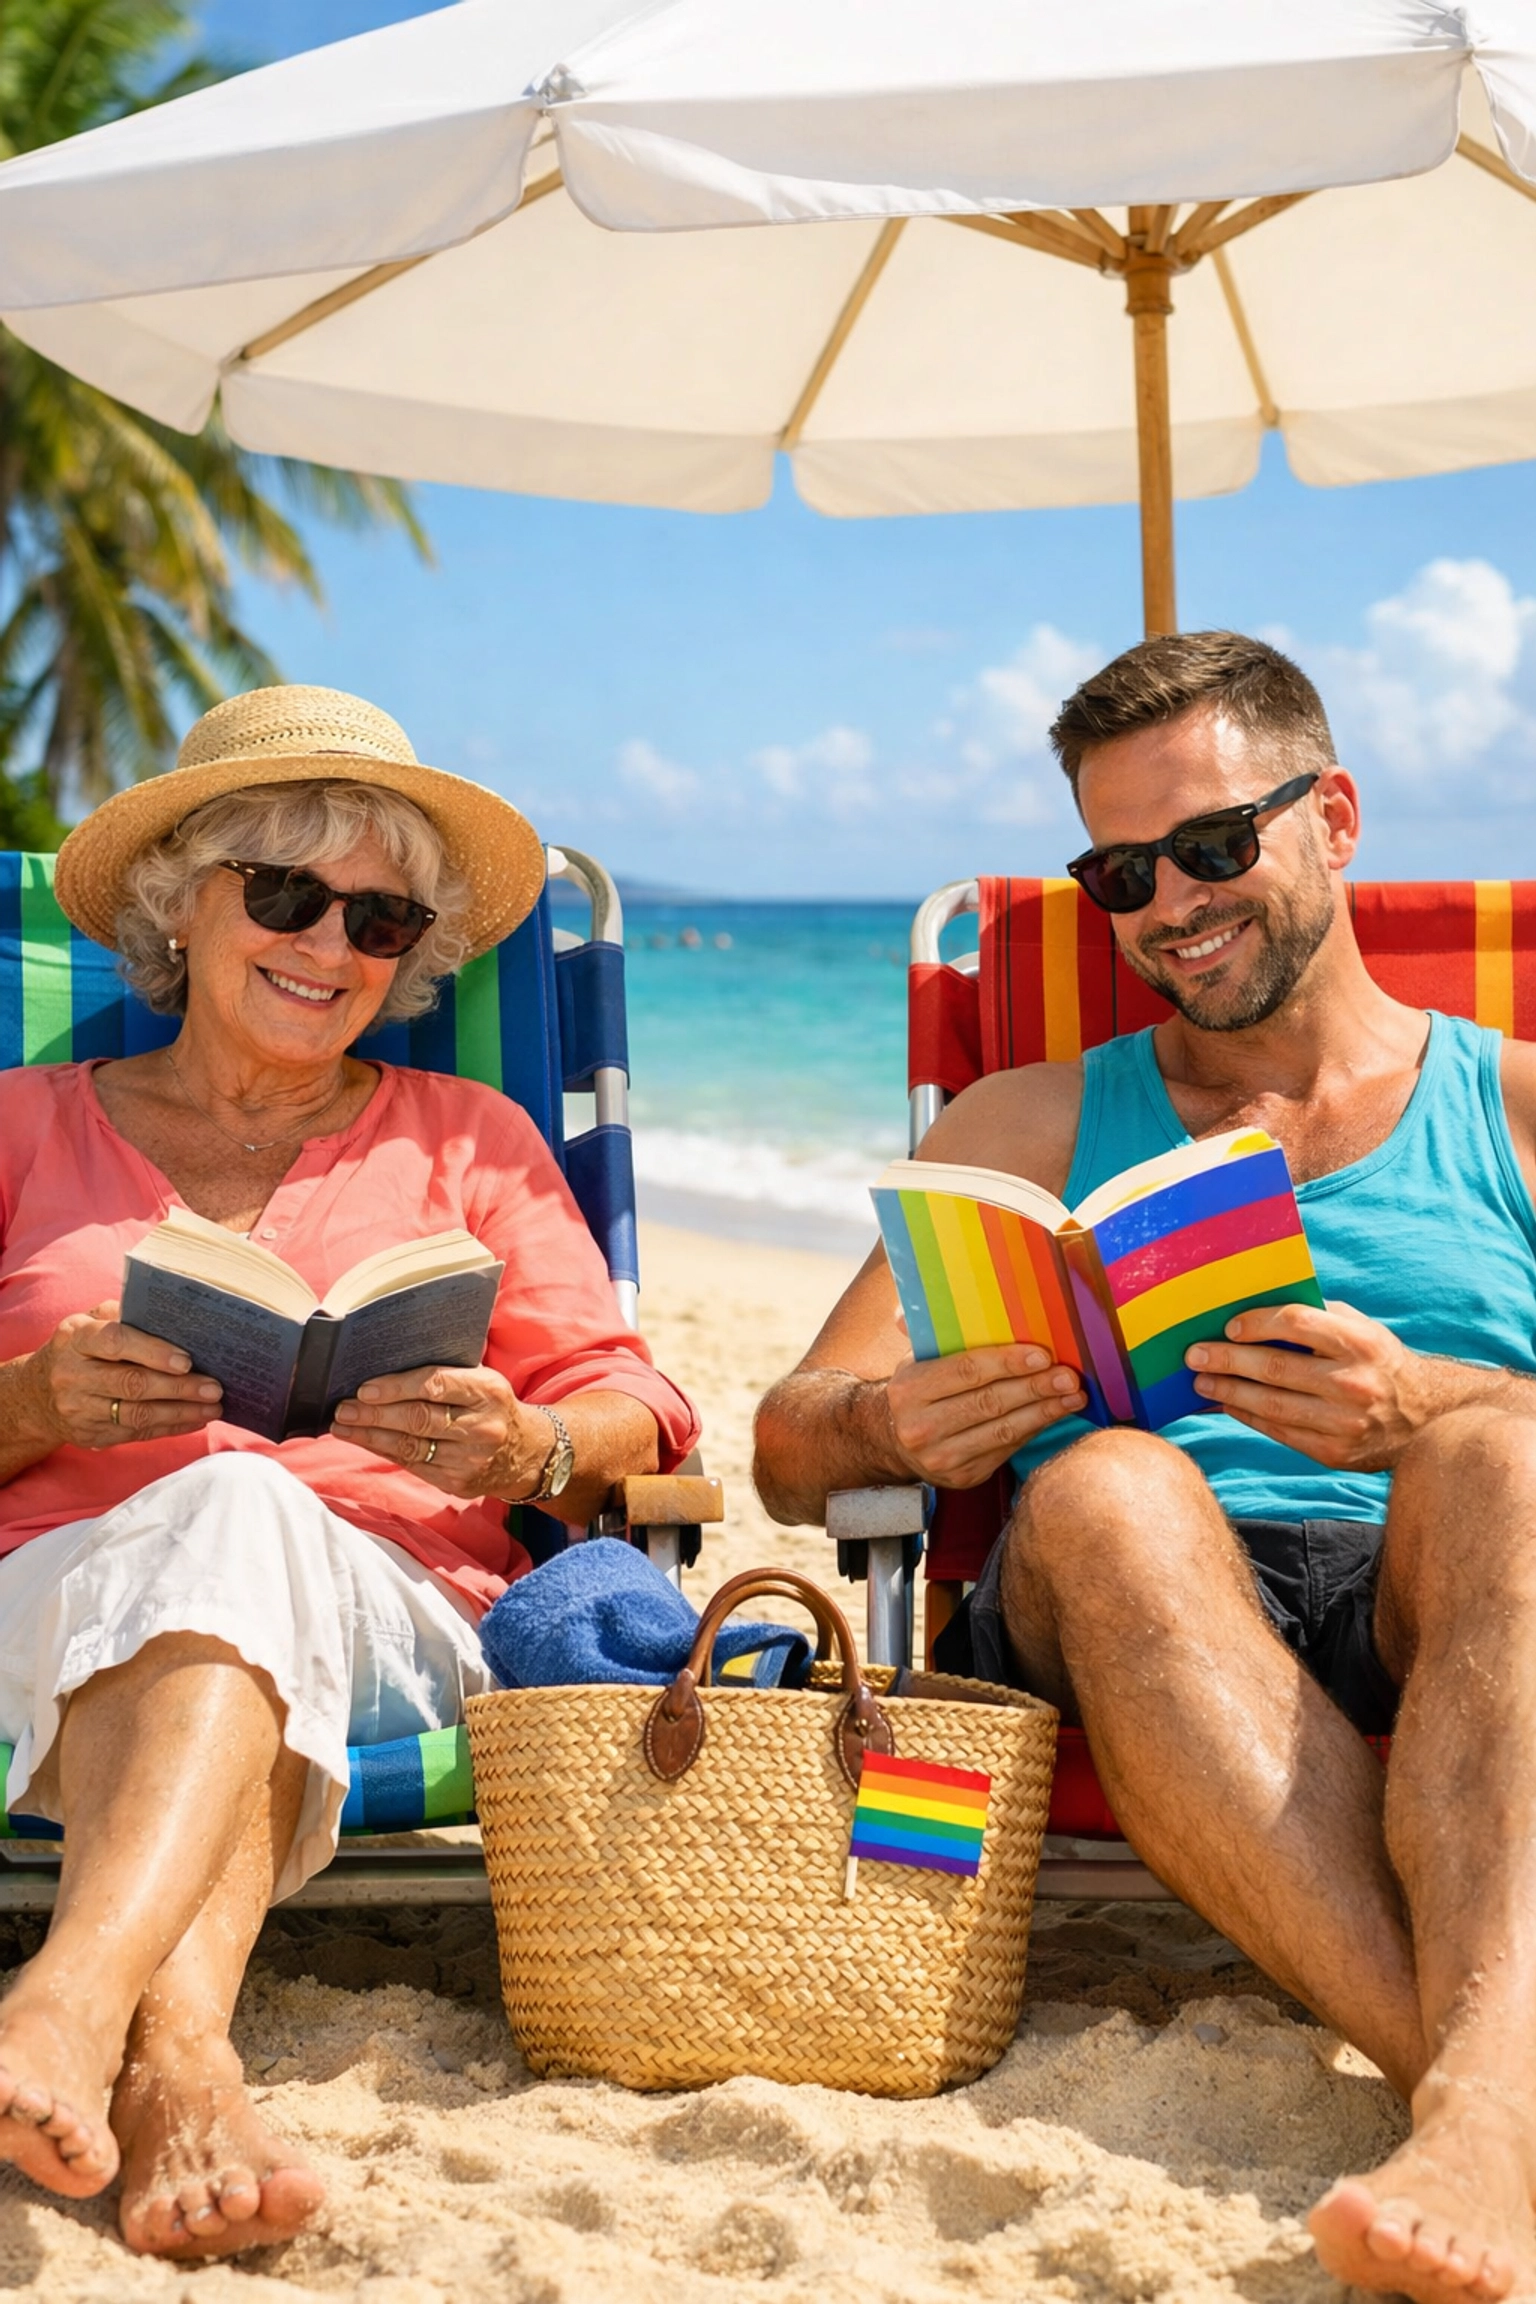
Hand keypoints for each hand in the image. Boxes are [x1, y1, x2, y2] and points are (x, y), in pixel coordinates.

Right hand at [29, 1301, 222, 1451]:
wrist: (37, 1394)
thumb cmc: (79, 1350)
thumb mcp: (89, 1323)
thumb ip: (124, 1314)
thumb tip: (173, 1317)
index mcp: (75, 1338)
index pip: (115, 1341)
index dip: (153, 1351)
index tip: (187, 1360)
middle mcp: (72, 1375)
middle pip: (131, 1384)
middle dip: (179, 1387)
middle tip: (215, 1387)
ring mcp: (79, 1409)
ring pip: (137, 1414)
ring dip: (181, 1412)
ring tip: (214, 1406)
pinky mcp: (89, 1435)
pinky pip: (136, 1433)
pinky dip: (170, 1427)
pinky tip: (195, 1419)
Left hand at [331, 1364, 556, 1499]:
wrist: (527, 1452)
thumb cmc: (492, 1406)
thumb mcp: (483, 1380)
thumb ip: (447, 1373)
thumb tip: (387, 1364)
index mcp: (488, 1391)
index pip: (436, 1385)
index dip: (397, 1387)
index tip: (365, 1388)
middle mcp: (482, 1426)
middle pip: (418, 1419)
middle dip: (375, 1413)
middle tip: (343, 1407)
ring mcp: (470, 1459)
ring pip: (410, 1446)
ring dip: (370, 1435)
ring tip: (343, 1424)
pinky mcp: (457, 1482)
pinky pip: (412, 1465)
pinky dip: (384, 1451)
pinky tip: (365, 1440)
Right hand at [885, 1344, 1085, 1488]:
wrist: (891, 1440)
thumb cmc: (918, 1388)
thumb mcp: (914, 1357)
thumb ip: (927, 1328)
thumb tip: (925, 1294)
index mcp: (910, 1388)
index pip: (966, 1371)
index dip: (1008, 1363)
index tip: (1043, 1354)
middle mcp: (921, 1426)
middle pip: (990, 1402)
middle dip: (1035, 1388)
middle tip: (1069, 1376)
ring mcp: (941, 1456)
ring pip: (1003, 1430)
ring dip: (1044, 1412)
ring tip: (1074, 1396)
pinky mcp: (962, 1476)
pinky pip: (1006, 1450)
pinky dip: (1034, 1430)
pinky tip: (1055, 1414)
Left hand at [1186, 1300, 1430, 1471]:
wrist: (1425, 1418)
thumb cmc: (1379, 1361)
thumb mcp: (1362, 1328)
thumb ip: (1318, 1316)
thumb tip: (1254, 1307)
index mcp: (1360, 1342)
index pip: (1296, 1323)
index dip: (1256, 1323)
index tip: (1228, 1326)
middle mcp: (1353, 1382)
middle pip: (1275, 1368)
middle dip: (1227, 1360)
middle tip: (1194, 1354)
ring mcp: (1343, 1422)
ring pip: (1271, 1405)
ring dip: (1228, 1391)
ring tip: (1201, 1381)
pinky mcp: (1334, 1453)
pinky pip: (1278, 1432)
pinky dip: (1248, 1416)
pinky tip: (1227, 1403)